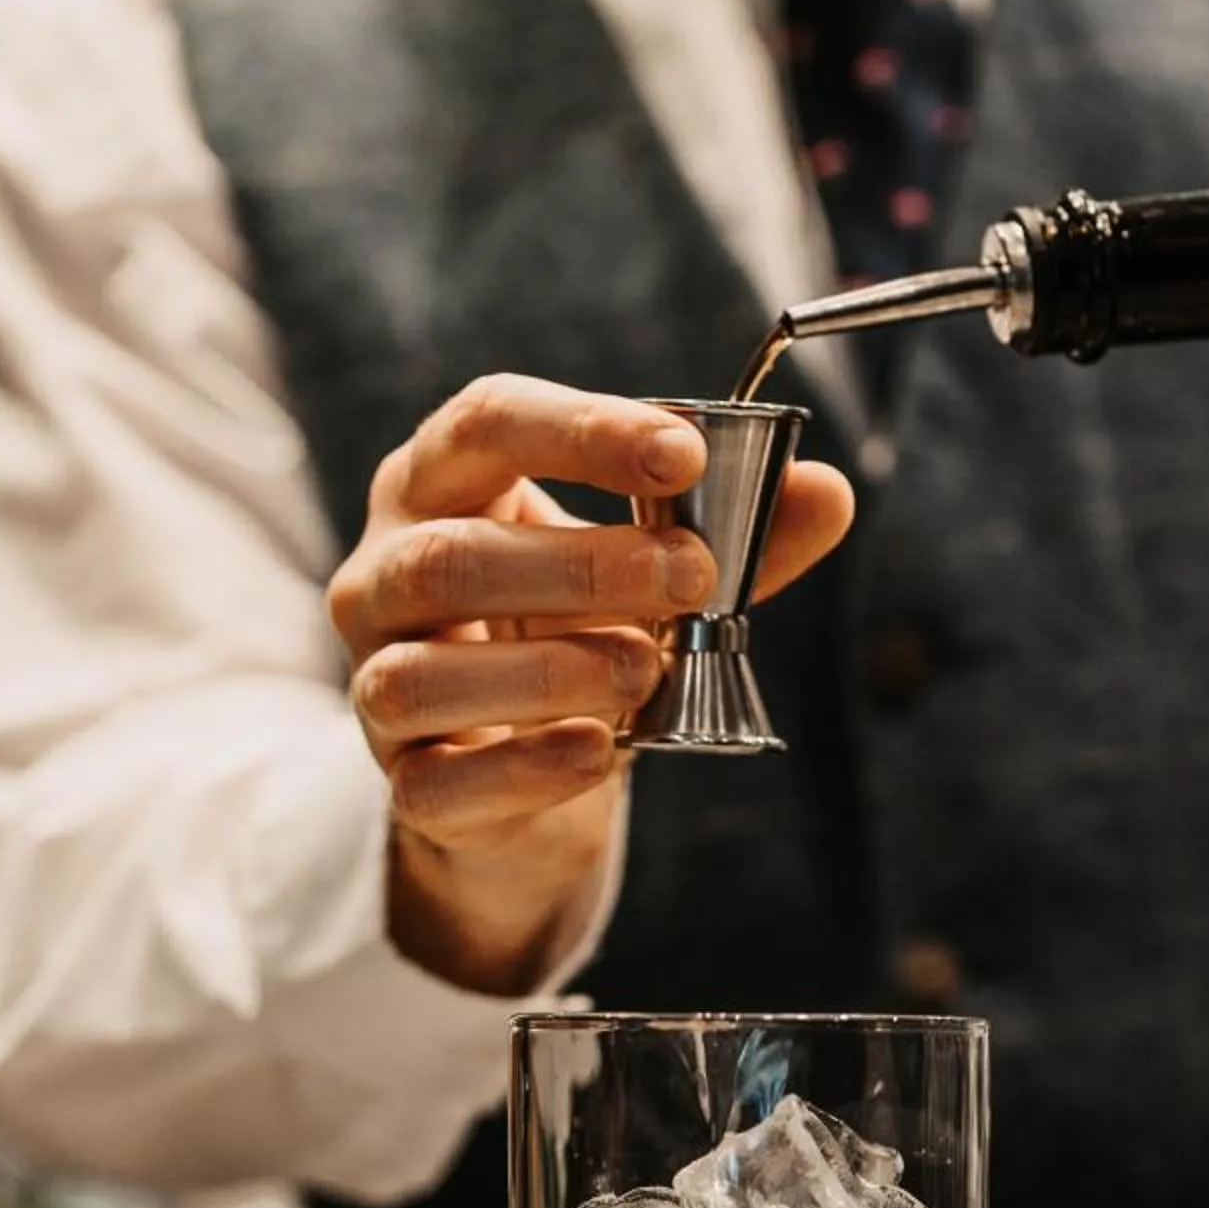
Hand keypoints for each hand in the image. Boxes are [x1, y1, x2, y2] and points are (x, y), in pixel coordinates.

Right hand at [331, 375, 853, 994]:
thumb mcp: (653, 574)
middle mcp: (383, 575)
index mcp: (442, 486)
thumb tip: (829, 494)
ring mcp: (378, 682)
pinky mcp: (404, 782)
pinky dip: (528, 766)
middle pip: (447, 557)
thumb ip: (740, 535)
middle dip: (582, 565)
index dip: (582, 431)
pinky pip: (440, 783)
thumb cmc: (578, 633)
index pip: (484, 424)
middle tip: (694, 576)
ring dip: (553, 670)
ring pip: (422, 675)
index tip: (682, 455)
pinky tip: (602, 749)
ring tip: (649, 667)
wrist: (524, 773)